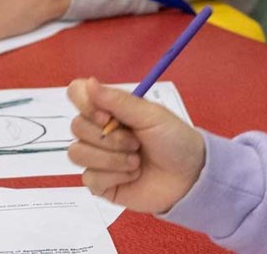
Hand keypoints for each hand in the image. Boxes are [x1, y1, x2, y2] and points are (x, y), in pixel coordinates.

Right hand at [66, 77, 205, 213]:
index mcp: (109, 109)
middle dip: (109, 138)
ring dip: (111, 159)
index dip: (86, 104)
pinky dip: (114, 177)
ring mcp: (97, 157)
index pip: (77, 94)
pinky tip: (132, 175)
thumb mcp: (151, 115)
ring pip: (78, 153)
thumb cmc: (174, 140)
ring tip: (136, 161)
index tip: (107, 117)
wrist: (190, 177)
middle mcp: (99, 130)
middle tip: (136, 143)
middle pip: (76, 126)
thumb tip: (89, 83)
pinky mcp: (100, 183)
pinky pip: (89, 178)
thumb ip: (118, 100)